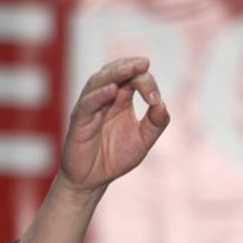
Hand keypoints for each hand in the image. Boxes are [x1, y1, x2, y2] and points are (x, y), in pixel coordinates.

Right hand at [59, 57, 169, 194]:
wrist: (94, 179)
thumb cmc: (116, 157)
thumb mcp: (143, 140)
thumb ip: (156, 123)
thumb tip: (163, 104)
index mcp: (121, 101)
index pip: (133, 80)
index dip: (147, 83)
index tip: (156, 99)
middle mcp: (104, 99)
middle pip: (114, 73)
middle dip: (129, 67)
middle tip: (144, 63)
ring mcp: (90, 108)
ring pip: (98, 82)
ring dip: (114, 74)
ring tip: (129, 69)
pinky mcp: (79, 121)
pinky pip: (87, 104)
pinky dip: (99, 96)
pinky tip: (112, 91)